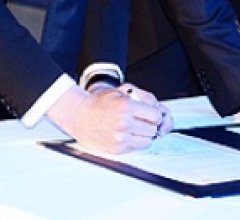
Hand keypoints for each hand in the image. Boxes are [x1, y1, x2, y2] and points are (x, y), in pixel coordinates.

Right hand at [46, 84, 169, 153]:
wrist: (79, 114)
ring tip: (135, 128)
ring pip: (147, 141)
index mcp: (127, 106)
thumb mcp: (122, 90)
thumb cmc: (99, 102)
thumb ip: (143, 97)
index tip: (151, 114)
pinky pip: (136, 148)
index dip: (155, 114)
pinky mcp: (117, 149)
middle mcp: (124, 123)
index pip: (156, 116)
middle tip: (143, 120)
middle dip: (150, 124)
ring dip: (144, 135)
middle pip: (153, 129)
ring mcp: (120, 138)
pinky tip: (126, 134)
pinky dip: (134, 142)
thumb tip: (160, 110)